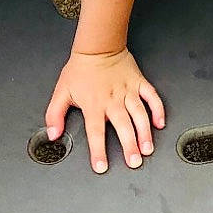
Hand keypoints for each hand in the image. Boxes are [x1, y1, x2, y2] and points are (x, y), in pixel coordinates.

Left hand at [44, 48, 165, 173]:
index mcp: (94, 104)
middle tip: (134, 162)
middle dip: (129, 146)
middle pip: (123, 126)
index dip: (98, 151)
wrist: (98, 46)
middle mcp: (112, 100)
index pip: (95, 132)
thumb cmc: (80, 69)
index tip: (101, 166)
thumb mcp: (61, 92)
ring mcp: (128, 91)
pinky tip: (160, 123)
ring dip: (144, 133)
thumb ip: (55, 115)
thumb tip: (53, 134)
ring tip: (147, 148)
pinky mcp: (139, 83)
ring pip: (139, 114)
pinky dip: (158, 110)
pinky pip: (152, 97)